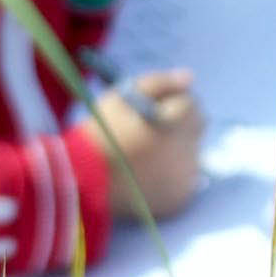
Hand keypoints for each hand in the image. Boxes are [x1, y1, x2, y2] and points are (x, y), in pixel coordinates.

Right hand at [87, 69, 204, 217]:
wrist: (79, 184)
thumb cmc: (98, 136)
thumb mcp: (120, 99)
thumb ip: (158, 83)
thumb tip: (189, 77)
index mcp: (175, 124)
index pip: (190, 104)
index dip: (171, 103)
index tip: (152, 108)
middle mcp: (186, 151)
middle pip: (195, 129)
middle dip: (178, 125)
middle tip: (150, 130)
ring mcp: (184, 178)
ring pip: (190, 154)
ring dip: (174, 150)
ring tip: (143, 156)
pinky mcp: (179, 198)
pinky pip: (182, 180)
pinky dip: (170, 175)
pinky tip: (147, 175)